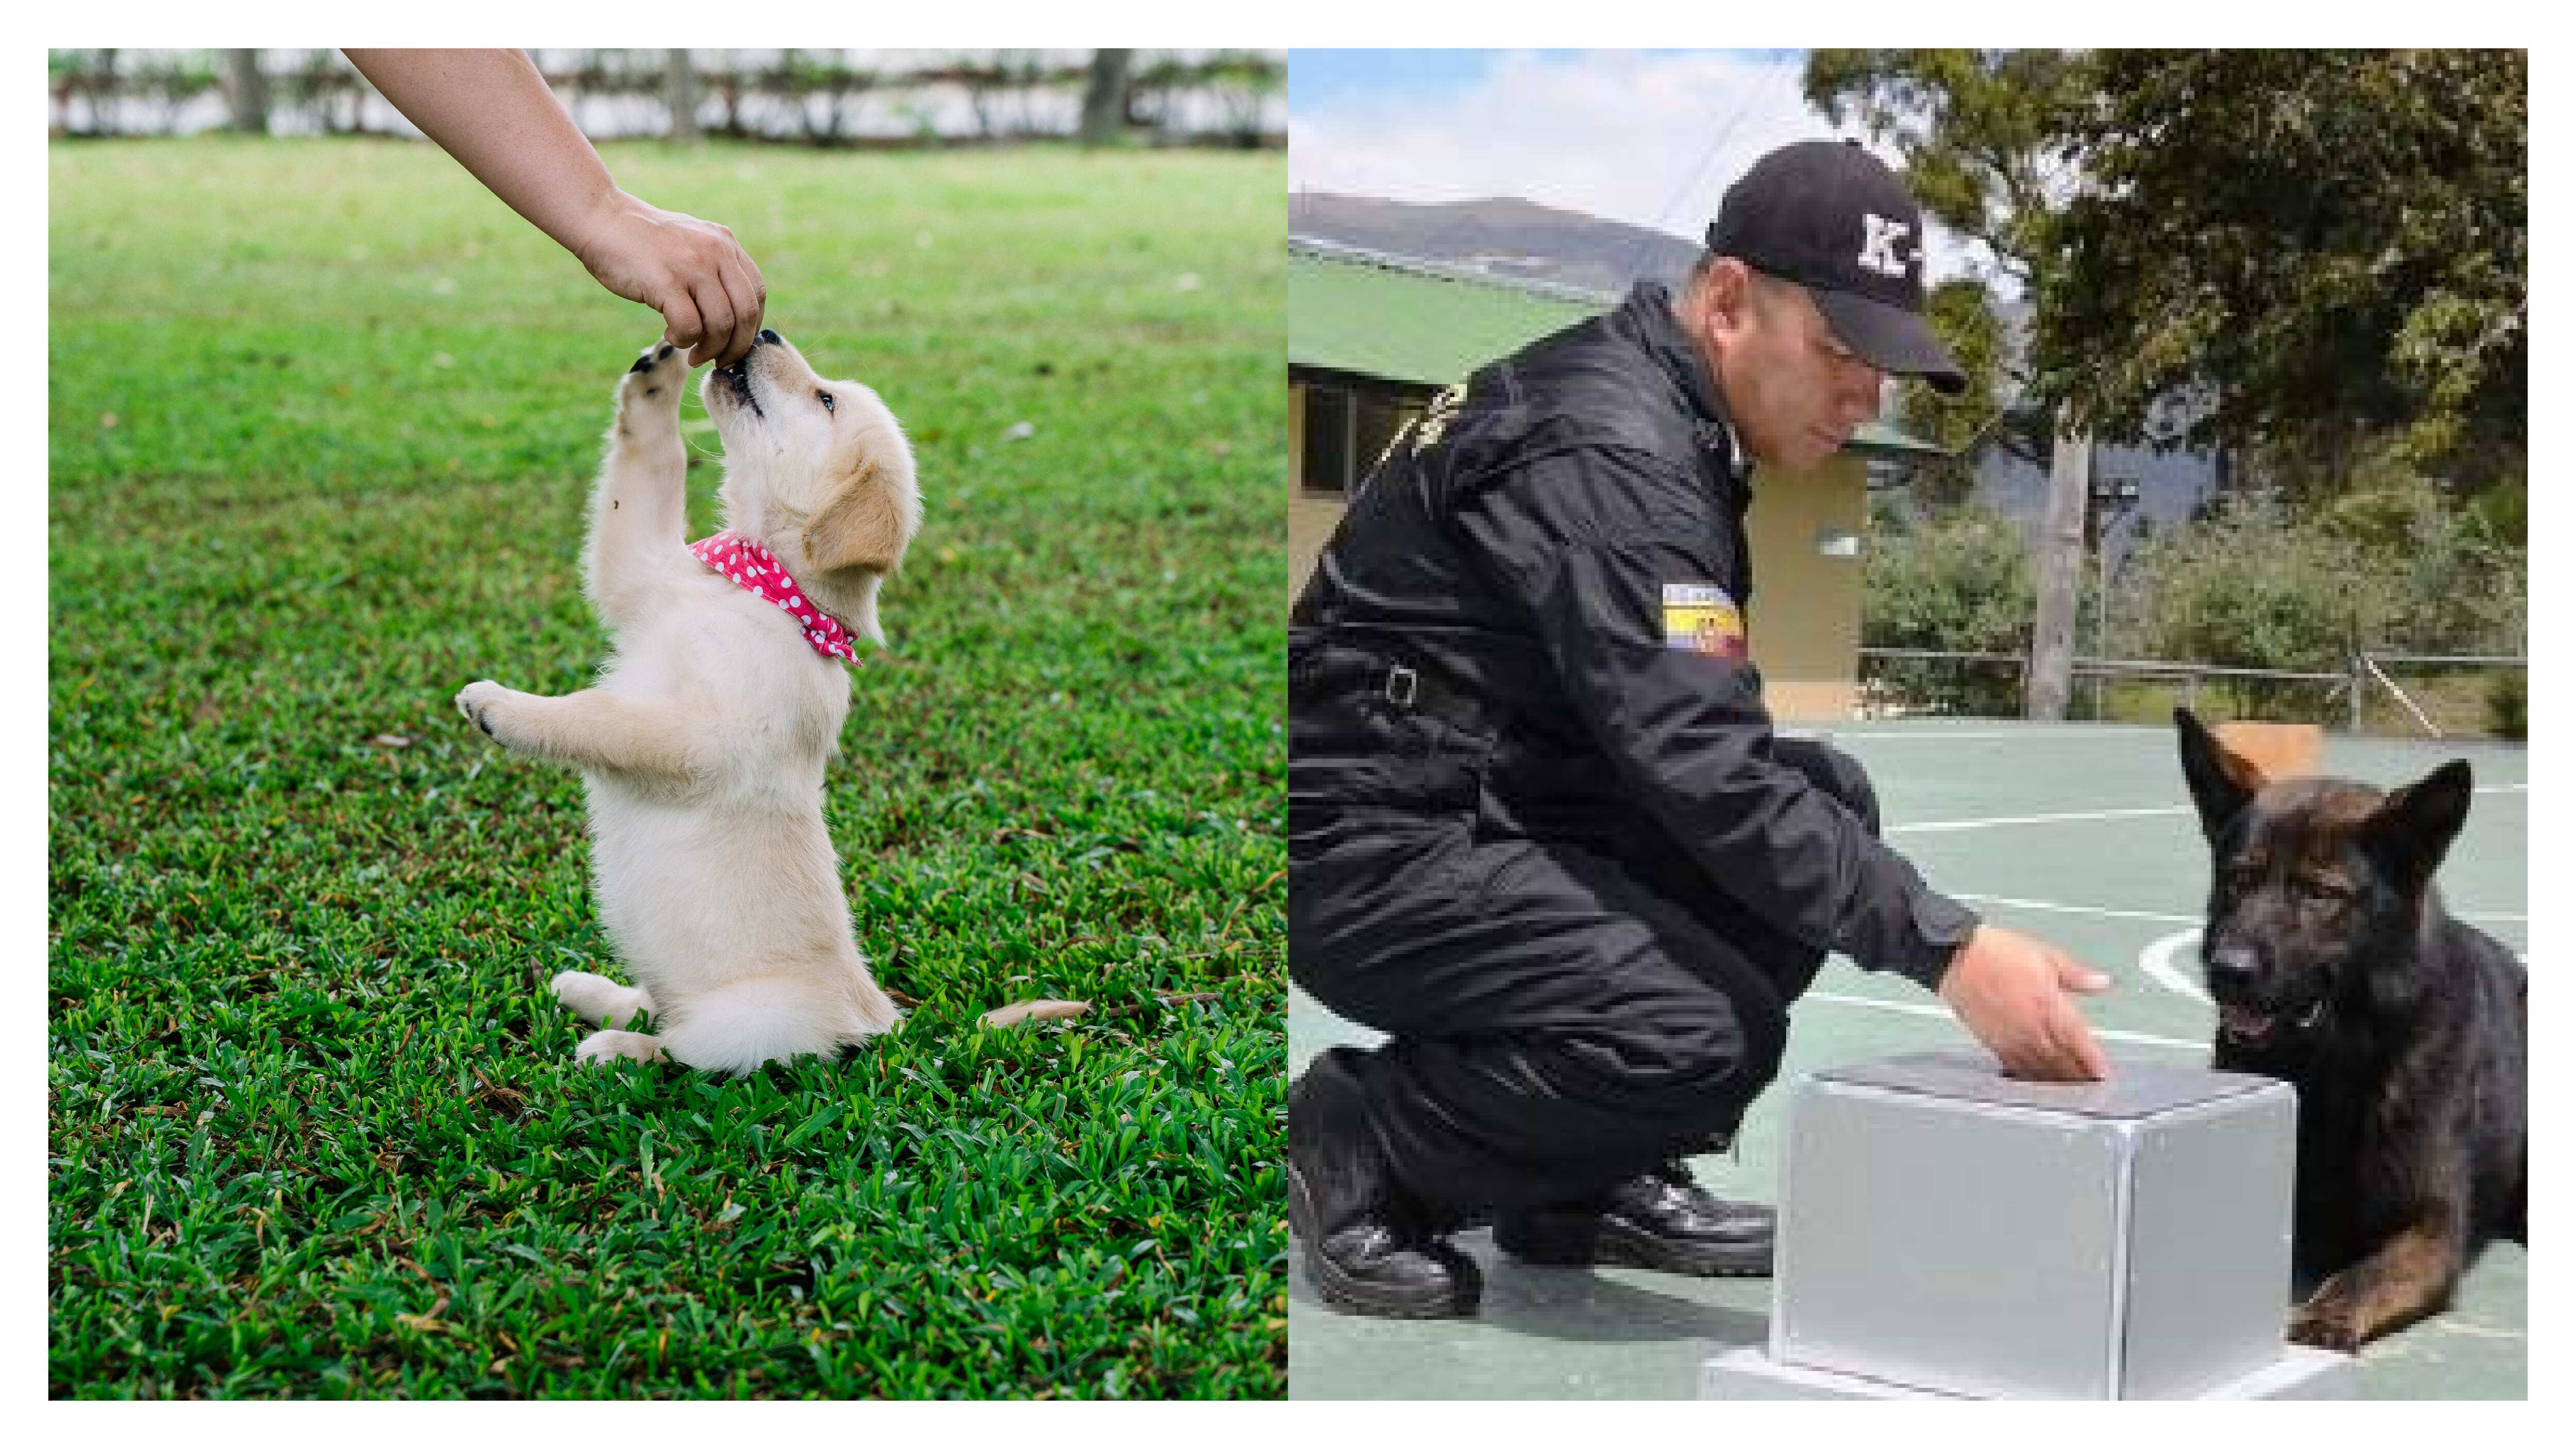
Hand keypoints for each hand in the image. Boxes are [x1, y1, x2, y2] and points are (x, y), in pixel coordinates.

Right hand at [571, 191, 766, 367]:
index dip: (751, 327)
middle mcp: (716, 252)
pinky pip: (690, 327)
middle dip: (736, 347)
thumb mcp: (691, 243)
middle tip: (720, 362)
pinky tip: (670, 335)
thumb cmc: (642, 241)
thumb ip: (714, 269)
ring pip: (722, 324)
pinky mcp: (667, 282)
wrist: (601, 219)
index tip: (735, 344)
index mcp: (726, 244)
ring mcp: (693, 266)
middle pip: (746, 313)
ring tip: (693, 353)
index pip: (756, 294)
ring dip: (710, 349)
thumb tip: (733, 316)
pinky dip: (684, 341)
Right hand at [1936, 925, 2111, 1080]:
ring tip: (2068, 1090)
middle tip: (2090, 1088)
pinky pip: (2013, 1066)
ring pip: (2039, 1068)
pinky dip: (2027, 1076)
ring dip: (2056, 1081)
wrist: (1956, 957)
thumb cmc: (1997, 952)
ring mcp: (2011, 1037)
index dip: (2094, 1060)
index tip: (2104, 1073)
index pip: (2079, 1041)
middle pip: (2061, 1061)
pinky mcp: (1991, 1040)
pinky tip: (2033, 1080)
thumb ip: (2076, 974)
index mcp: (2050, 1005)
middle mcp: (2032, 1027)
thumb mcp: (2045, 956)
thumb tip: (2101, 982)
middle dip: (2078, 1076)